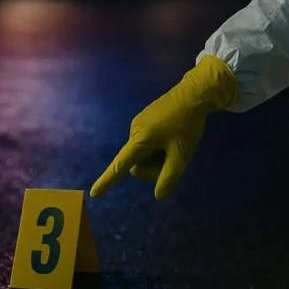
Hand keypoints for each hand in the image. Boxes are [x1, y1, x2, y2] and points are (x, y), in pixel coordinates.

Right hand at [90, 55, 238, 199]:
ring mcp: (139, 124)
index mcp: (140, 139)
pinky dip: (157, 146)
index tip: (94, 193)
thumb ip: (169, 177)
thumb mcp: (182, 154)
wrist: (195, 93)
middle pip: (137, 163)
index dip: (107, 180)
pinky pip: (146, 142)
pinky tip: (172, 135)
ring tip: (175, 142)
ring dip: (157, 156)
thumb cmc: (188, 124)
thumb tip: (158, 195)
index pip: (121, 165)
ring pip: (143, 153)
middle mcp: (134, 131)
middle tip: (175, 157)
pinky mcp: (145, 119)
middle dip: (153, 167)